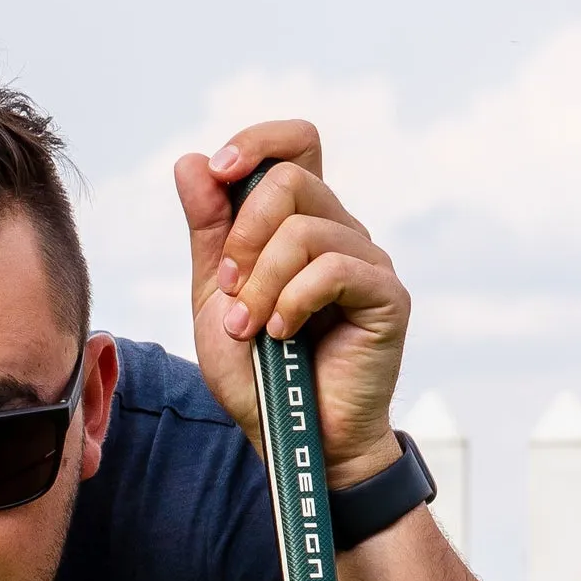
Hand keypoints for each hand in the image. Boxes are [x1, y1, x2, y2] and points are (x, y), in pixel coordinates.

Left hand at [175, 121, 410, 485]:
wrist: (292, 438)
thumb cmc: (259, 373)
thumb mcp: (216, 296)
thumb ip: (208, 231)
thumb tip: (192, 162)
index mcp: (301, 223)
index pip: (296, 144)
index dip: (257, 142)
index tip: (219, 172)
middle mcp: (340, 232)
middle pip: (291, 179)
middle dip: (243, 235)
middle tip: (230, 290)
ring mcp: (368, 261)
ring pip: (304, 230)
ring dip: (261, 283)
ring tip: (252, 329)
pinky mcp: (387, 295)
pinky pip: (332, 269)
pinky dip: (292, 302)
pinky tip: (283, 336)